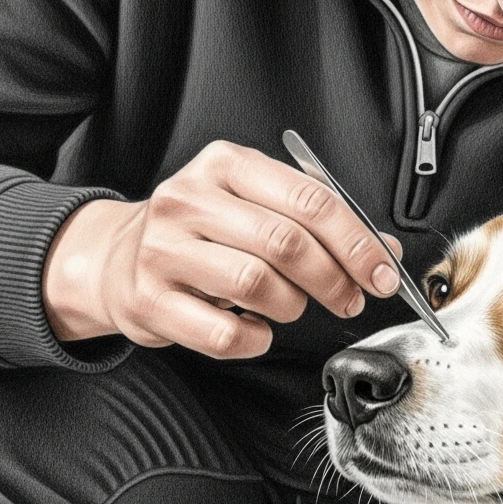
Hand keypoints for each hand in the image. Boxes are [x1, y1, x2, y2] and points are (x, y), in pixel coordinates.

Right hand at [42, 139, 402, 358]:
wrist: (119, 258)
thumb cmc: (203, 231)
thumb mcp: (257, 204)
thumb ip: (319, 222)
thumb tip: (383, 253)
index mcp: (225, 165)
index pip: (309, 200)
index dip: (357, 243)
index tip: (383, 274)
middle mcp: (188, 200)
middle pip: (286, 243)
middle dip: (333, 280)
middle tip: (350, 298)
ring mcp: (163, 251)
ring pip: (257, 285)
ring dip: (291, 306)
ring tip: (289, 305)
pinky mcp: (150, 301)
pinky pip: (225, 334)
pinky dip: (255, 338)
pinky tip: (254, 326)